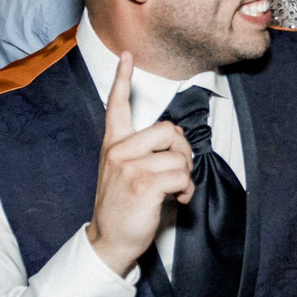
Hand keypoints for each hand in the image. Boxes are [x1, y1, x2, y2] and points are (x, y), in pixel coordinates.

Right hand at [84, 52, 193, 278]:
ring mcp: (130, 167)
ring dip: (186, 176)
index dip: (122, 78)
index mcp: (114, 144)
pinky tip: (177, 200)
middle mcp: (119, 151)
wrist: (110, 241)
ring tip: (175, 190)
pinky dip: (187, 190)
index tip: (126, 55)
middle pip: (170, 129)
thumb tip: (176, 144)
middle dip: (184, 150)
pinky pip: (182, 176)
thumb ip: (143, 152)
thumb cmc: (123, 207)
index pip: (116, 105)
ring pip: (180, 156)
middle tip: (179, 171)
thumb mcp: (124, 172)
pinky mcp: (143, 184)